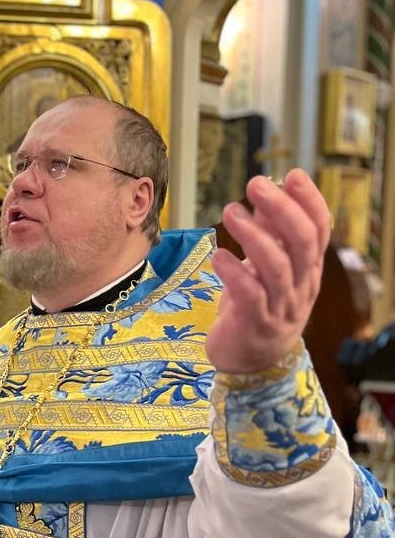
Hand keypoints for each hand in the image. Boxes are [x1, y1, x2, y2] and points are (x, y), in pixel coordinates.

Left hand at [206, 169, 331, 373]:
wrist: (251, 362)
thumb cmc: (257, 305)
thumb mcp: (266, 267)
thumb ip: (269, 233)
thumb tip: (266, 192)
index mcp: (307, 269)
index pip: (319, 230)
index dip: (309, 201)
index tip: (292, 175)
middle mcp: (300, 286)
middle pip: (301, 242)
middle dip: (281, 209)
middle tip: (256, 183)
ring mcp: (280, 307)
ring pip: (276, 266)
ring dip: (253, 235)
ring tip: (230, 211)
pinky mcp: (254, 324)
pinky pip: (249, 295)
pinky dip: (235, 272)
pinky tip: (218, 255)